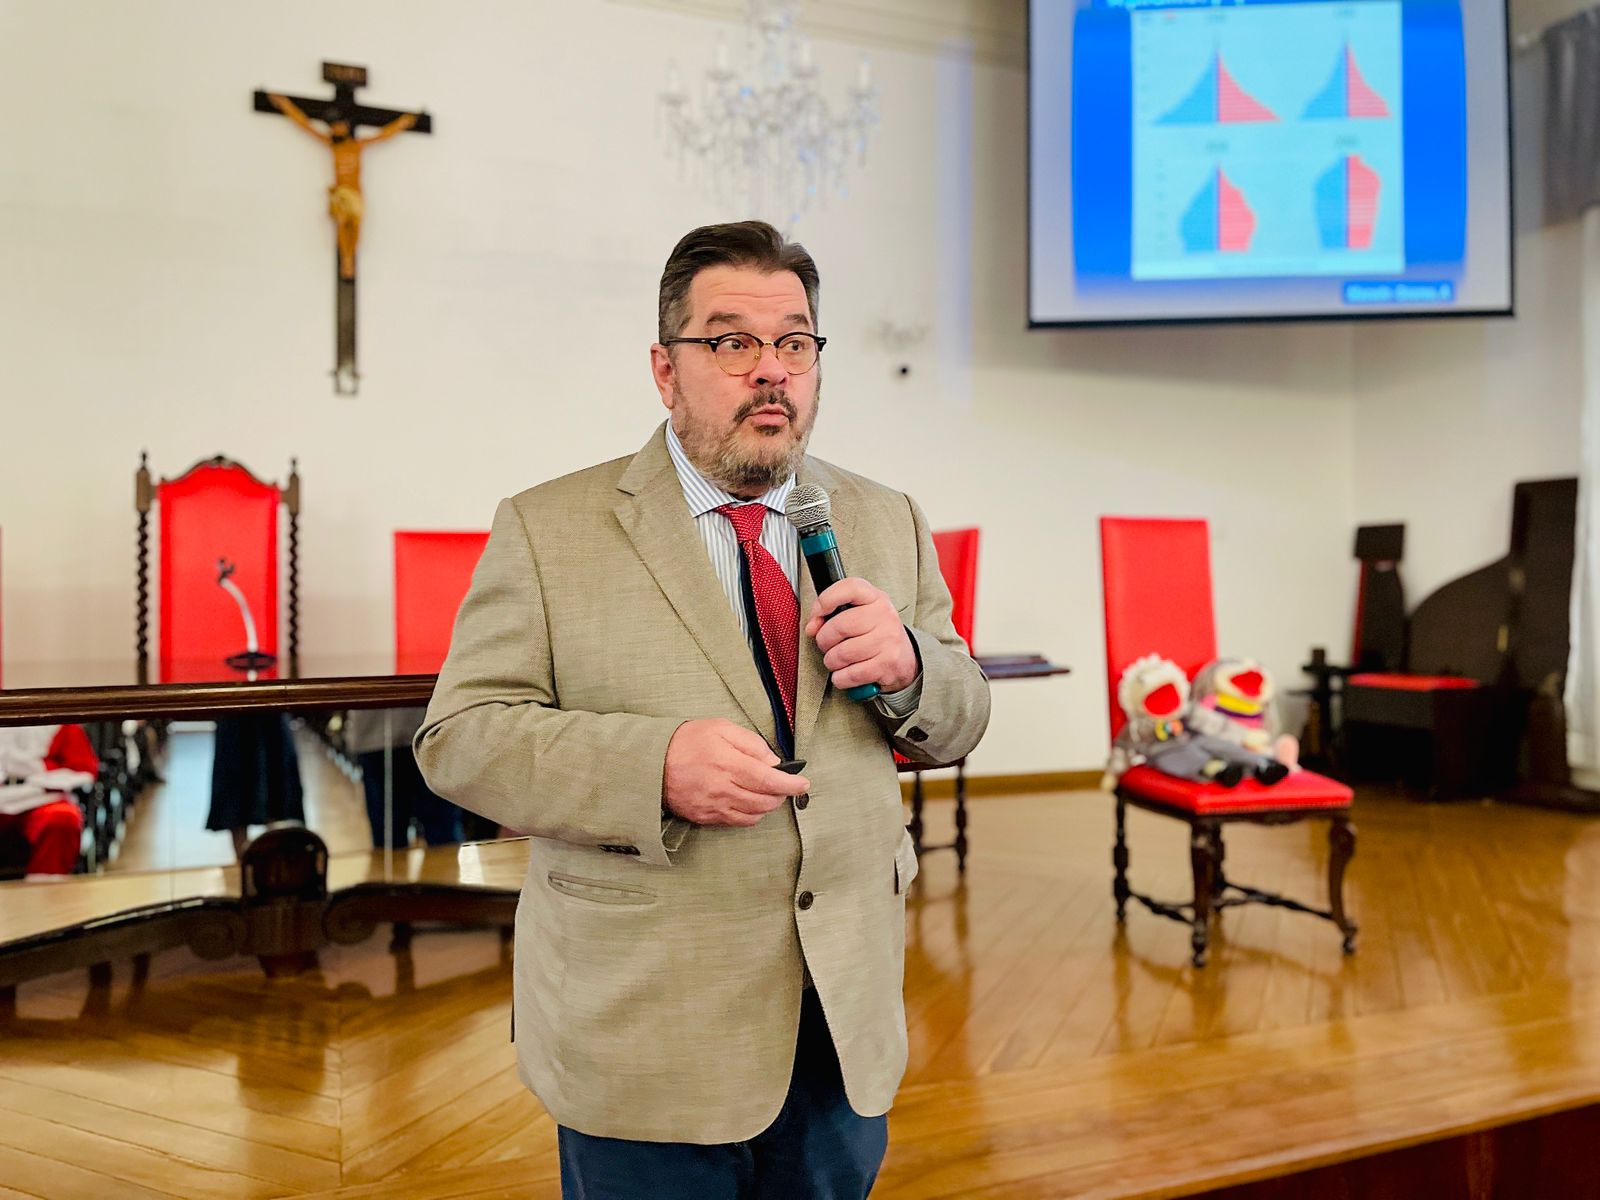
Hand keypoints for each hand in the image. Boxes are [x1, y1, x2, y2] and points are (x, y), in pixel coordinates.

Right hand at [662, 719, 809, 827]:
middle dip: (781, 795)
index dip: (790, 784)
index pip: (769, 780)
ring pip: (753, 815)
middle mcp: (722, 789)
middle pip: (764, 801)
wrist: (651, 762)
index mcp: (727, 763)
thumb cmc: (687, 740)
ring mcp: (713, 807)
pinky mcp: (705, 817)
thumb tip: (773, 762)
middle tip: (784, 785)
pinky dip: (751, 815)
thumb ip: (751, 743)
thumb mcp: (721, 728)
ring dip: (767, 806)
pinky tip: (750, 803)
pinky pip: (737, 822)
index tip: (803, 784)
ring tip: (768, 793)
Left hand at [804, 578, 919, 693]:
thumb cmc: (874, 634)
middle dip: (823, 641)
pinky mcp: (887, 664)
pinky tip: (846, 674)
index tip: (817, 616)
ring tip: (837, 661)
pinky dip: (841, 678)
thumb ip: (833, 613)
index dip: (826, 600)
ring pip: (841, 654)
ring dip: (831, 662)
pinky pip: (850, 674)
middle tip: (827, 646)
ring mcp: (888, 640)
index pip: (850, 588)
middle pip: (839, 626)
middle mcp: (884, 615)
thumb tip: (811, 628)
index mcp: (876, 598)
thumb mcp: (860, 614)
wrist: (905, 659)